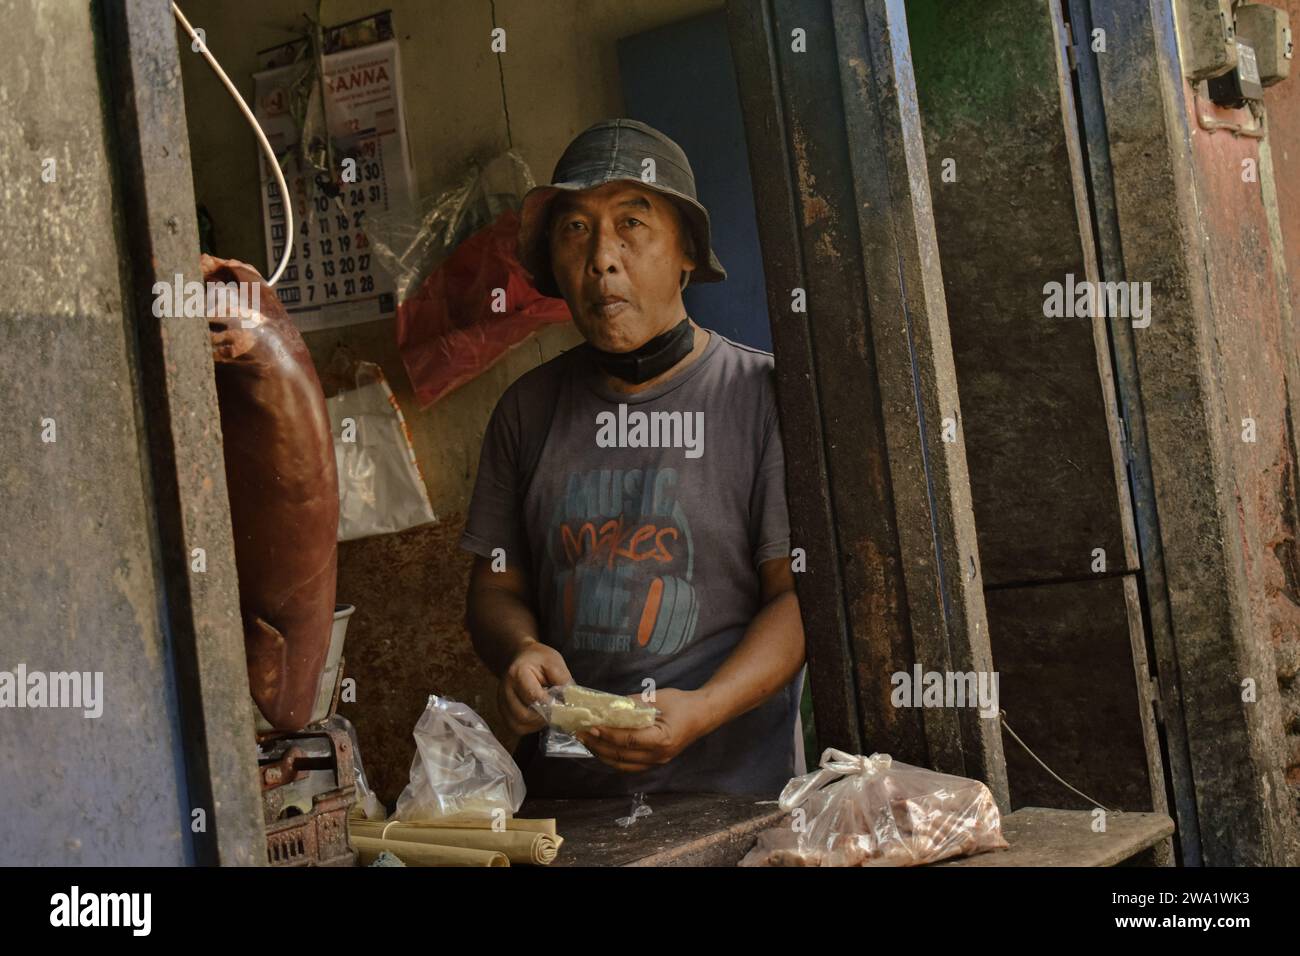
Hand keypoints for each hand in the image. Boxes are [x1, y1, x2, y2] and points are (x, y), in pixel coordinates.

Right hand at [498, 641, 571, 735]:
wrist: (519, 657)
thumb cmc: (538, 659)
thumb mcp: (554, 661)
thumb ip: (563, 680)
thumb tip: (570, 702)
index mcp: (518, 673)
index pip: (533, 696)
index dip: (551, 705)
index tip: (564, 707)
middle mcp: (505, 690)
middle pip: (524, 715)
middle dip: (544, 718)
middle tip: (557, 713)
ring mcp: (501, 702)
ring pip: (519, 725)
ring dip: (537, 725)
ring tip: (548, 714)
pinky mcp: (503, 712)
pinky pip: (515, 728)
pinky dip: (529, 728)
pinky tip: (538, 718)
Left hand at [577, 688, 712, 772]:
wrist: (703, 715)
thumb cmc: (682, 703)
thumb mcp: (657, 697)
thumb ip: (632, 702)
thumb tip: (607, 704)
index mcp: (662, 739)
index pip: (627, 740)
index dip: (606, 734)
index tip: (590, 725)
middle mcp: (658, 756)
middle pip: (621, 755)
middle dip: (598, 744)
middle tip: (580, 732)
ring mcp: (657, 762)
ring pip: (622, 764)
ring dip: (602, 754)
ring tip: (587, 741)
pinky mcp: (655, 762)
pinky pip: (629, 765)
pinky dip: (613, 758)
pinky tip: (602, 748)